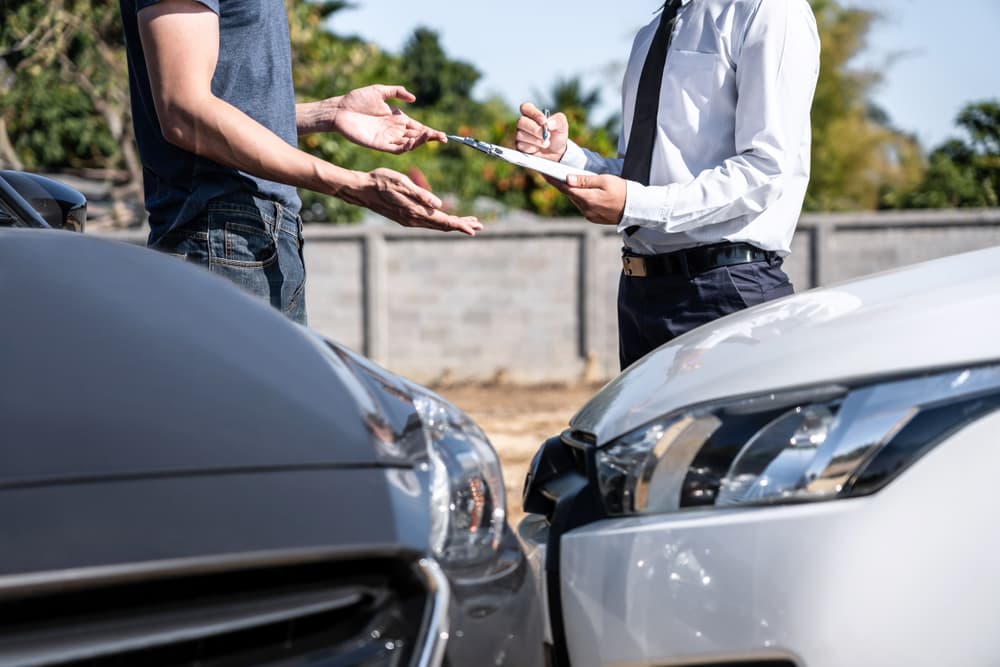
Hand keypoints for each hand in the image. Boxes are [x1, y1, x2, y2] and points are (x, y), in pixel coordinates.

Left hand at [333, 85, 446, 153]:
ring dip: (420, 142)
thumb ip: (397, 92)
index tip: (442, 135)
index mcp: (397, 119)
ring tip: (429, 136)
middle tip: (442, 138)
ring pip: (409, 144)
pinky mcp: (379, 145)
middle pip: (417, 137)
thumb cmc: (357, 99)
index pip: (418, 128)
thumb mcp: (380, 91)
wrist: (340, 110)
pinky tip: (412, 142)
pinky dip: (406, 147)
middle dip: (430, 138)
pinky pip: (396, 149)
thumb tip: (414, 98)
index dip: (430, 132)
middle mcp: (395, 130)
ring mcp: (388, 138)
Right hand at [341, 168, 482, 235]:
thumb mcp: (402, 184)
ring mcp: (409, 219)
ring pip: (436, 224)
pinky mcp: (405, 216)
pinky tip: (444, 218)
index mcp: (416, 212)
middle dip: (461, 224)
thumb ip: (421, 195)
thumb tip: (439, 205)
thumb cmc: (380, 182)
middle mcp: (414, 219)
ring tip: (467, 222)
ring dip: (453, 223)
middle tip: (478, 225)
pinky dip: (441, 220)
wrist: (361, 189)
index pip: (443, 221)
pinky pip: (429, 222)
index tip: (475, 228)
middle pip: (443, 225)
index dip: (460, 224)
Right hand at [516, 102, 567, 161]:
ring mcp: (520, 135)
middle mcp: (524, 124)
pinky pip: (521, 145)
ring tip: (546, 143)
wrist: (556, 153)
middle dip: (534, 129)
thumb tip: (548, 124)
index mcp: (532, 115)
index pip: (526, 107)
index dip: (534, 114)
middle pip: (521, 122)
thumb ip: (558, 120)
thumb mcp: (562, 125)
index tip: (544, 122)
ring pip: (520, 134)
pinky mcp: (519, 146)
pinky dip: (532, 148)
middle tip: (545, 135)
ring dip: (535, 140)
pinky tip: (538, 149)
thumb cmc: (557, 136)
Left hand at [547, 173, 626, 225]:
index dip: (554, 180)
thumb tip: (567, 179)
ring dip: (575, 192)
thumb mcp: (605, 180)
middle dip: (564, 185)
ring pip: (577, 201)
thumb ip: (585, 180)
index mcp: (587, 199)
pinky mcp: (594, 218)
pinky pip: (584, 206)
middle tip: (557, 174)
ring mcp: (589, 215)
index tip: (544, 174)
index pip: (565, 188)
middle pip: (570, 194)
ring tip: (574, 182)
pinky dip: (582, 199)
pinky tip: (587, 193)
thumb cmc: (623, 191)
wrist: (637, 208)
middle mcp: (586, 209)